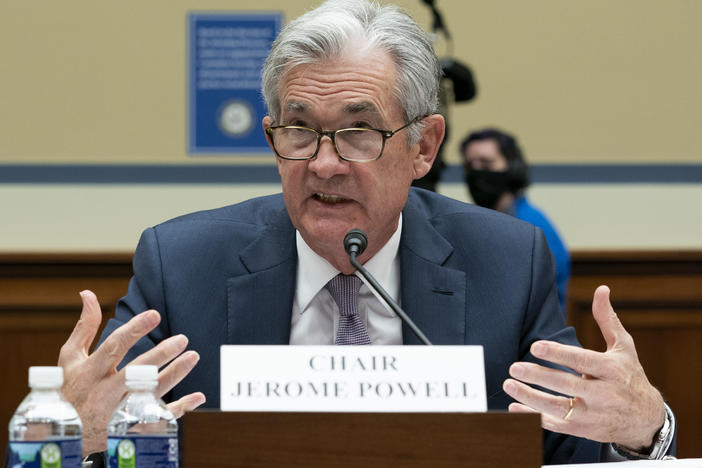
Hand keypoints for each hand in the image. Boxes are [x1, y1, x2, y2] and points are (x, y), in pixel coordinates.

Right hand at [58, 290, 205, 455]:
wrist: (62, 435)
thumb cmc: (68, 390)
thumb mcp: (70, 359)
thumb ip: (84, 327)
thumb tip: (88, 293)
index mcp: (90, 372)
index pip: (114, 347)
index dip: (134, 329)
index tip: (155, 314)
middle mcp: (104, 392)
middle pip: (135, 371)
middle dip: (160, 354)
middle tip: (182, 339)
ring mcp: (119, 411)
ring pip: (150, 393)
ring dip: (174, 375)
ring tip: (193, 356)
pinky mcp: (131, 426)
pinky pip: (158, 417)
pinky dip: (180, 408)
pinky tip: (198, 397)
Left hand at [503, 285, 664, 450]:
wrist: (645, 418)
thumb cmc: (629, 375)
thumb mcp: (624, 347)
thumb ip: (607, 319)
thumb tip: (600, 289)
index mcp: (612, 370)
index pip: (582, 361)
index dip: (558, 354)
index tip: (535, 347)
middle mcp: (604, 394)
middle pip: (567, 385)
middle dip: (538, 376)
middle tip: (514, 367)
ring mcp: (593, 414)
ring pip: (558, 408)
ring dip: (530, 398)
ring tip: (509, 384)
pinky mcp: (584, 430)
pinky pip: (556, 425)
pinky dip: (534, 419)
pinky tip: (514, 409)